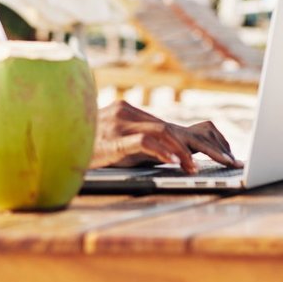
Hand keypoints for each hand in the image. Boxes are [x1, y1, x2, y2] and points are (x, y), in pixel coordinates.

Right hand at [90, 100, 239, 173]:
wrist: (52, 144)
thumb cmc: (84, 150)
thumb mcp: (117, 148)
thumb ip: (143, 146)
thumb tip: (177, 157)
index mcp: (132, 114)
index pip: (175, 125)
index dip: (203, 140)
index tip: (225, 155)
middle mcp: (129, 113)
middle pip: (176, 127)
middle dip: (207, 145)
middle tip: (230, 162)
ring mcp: (120, 124)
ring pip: (165, 131)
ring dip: (188, 152)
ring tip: (205, 168)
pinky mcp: (112, 140)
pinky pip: (144, 142)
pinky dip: (164, 152)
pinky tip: (178, 164)